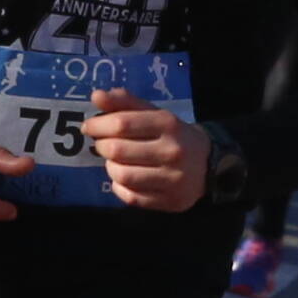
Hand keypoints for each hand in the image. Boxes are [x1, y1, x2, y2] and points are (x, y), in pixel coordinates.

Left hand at [85, 95, 203, 211]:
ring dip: (110, 167)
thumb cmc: (173, 135)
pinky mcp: (169, 201)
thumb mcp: (154, 114)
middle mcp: (172, 151)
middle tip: (102, 144)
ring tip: (114, 161)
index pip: (122, 123)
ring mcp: (171, 179)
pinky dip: (119, 187)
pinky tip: (124, 178)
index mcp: (168, 124)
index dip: (98, 125)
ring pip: (122, 176)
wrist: (208, 163)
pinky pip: (130, 197)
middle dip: (102, 146)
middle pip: (118, 151)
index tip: (88, 127)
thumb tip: (95, 95)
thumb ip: (125, 103)